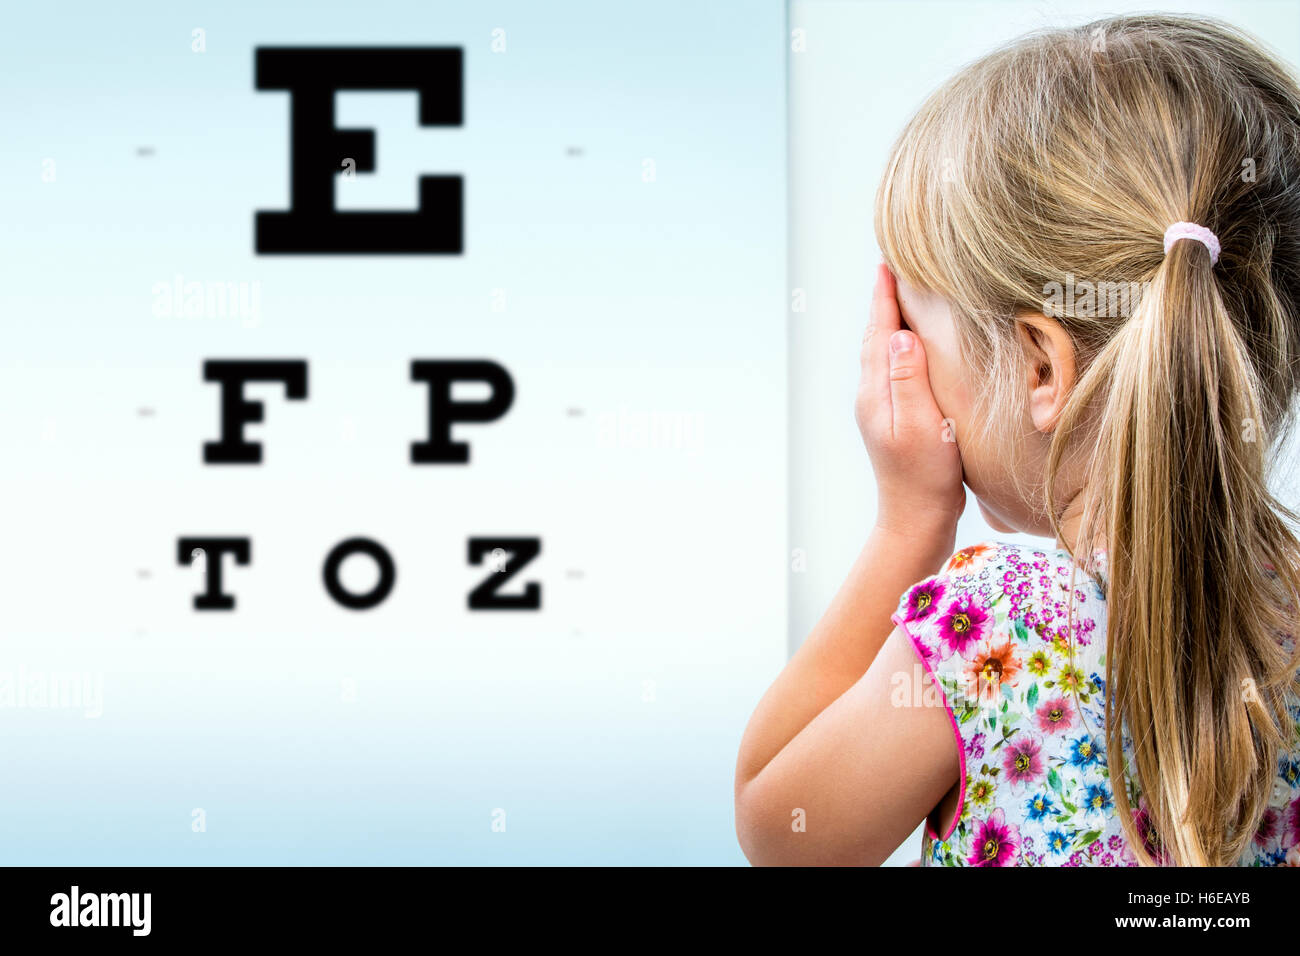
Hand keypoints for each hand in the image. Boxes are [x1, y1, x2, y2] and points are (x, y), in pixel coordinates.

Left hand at [855, 263, 965, 536]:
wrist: (916, 519)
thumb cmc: (924, 477)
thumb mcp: (920, 425)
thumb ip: (909, 379)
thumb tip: (900, 334)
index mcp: (876, 392)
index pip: (879, 332)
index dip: (885, 297)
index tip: (887, 263)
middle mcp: (872, 395)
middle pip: (876, 337)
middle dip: (884, 302)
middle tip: (893, 266)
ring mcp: (881, 407)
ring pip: (883, 352)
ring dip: (890, 321)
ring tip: (901, 295)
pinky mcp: (894, 418)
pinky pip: (893, 368)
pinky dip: (900, 345)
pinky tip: (913, 345)